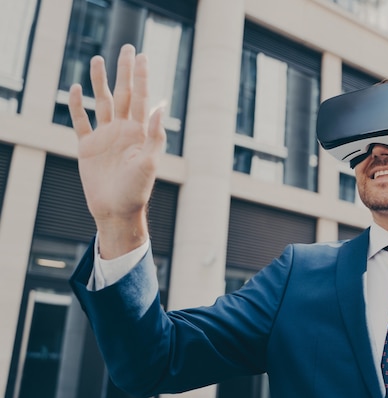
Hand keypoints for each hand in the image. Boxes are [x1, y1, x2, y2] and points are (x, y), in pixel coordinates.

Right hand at [68, 44, 164, 257]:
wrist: (116, 210)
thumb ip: (156, 135)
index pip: (142, 98)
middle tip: (127, 48)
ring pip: (102, 102)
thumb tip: (162, 106)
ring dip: (99, 82)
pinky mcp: (87, 147)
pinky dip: (77, 106)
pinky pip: (80, 121)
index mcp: (139, 132)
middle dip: (124, 71)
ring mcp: (105, 137)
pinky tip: (76, 89)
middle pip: (124, 93)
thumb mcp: (150, 163)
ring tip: (97, 60)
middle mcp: (123, 130)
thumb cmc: (136, 190)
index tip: (142, 56)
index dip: (141, 77)